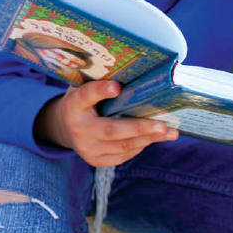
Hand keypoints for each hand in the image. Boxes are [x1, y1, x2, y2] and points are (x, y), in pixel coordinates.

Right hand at [35, 81, 177, 166]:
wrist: (64, 127)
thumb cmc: (82, 101)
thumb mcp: (83, 87)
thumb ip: (99, 81)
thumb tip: (131, 71)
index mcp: (74, 105)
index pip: (86, 96)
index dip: (100, 91)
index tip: (117, 86)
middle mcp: (78, 129)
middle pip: (111, 130)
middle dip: (140, 128)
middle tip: (163, 125)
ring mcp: (86, 148)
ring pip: (122, 146)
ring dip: (148, 138)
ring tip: (169, 132)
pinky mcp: (95, 161)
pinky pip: (123, 156)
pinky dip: (139, 146)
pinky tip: (152, 138)